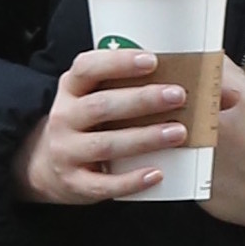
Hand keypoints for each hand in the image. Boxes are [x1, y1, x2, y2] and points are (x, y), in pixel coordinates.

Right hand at [14, 44, 195, 205]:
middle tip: (179, 95)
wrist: (47, 166)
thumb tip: (197, 84)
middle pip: (102, 106)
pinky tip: (157, 174)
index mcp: (71, 89)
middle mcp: (64, 118)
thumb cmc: (87, 124)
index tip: (152, 60)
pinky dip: (131, 181)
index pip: (87, 67)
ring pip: (106, 145)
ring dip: (145, 138)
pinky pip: (104, 184)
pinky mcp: (75, 183)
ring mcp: (66, 152)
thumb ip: (128, 86)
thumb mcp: (93, 97)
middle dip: (142, 100)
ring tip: (178, 133)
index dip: (118, 62)